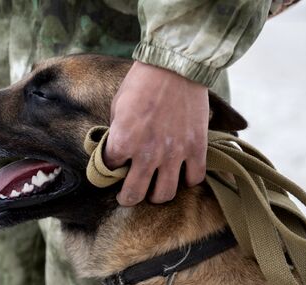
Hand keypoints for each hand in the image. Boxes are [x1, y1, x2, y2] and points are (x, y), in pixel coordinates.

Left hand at [105, 61, 208, 205]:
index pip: (109, 170)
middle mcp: (147, 154)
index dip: (108, 168)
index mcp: (123, 142)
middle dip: (128, 198)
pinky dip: (187, 180)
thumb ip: (118, 134)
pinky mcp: (196, 148)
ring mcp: (174, 154)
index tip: (112, 167)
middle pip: (135, 195)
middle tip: (128, 195)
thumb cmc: (141, 82)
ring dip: (157, 195)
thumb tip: (118, 150)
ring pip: (164, 195)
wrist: (175, 65)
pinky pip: (194, 178)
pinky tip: (181, 174)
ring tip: (155, 190)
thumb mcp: (117, 108)